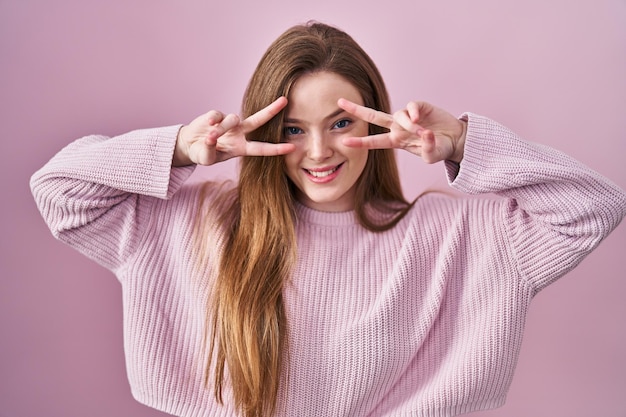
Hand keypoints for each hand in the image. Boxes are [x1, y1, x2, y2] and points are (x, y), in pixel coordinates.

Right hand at [173, 97, 294, 165]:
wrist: (189, 144)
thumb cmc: (203, 153)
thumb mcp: (207, 158)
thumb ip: (210, 150)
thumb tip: (211, 138)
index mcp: (242, 147)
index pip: (262, 148)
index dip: (276, 149)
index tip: (292, 148)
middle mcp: (239, 133)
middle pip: (258, 120)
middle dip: (272, 110)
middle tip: (285, 100)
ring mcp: (228, 123)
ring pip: (232, 119)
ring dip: (221, 129)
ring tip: (210, 138)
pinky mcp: (216, 115)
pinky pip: (217, 115)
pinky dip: (212, 121)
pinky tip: (207, 125)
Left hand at [337, 99, 465, 163]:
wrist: (455, 139)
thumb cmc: (440, 149)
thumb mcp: (432, 156)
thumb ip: (427, 148)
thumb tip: (425, 134)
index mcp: (396, 141)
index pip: (374, 141)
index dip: (360, 142)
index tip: (344, 142)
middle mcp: (398, 127)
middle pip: (373, 117)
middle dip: (357, 110)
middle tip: (339, 102)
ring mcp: (408, 116)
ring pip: (398, 115)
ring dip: (409, 124)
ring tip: (422, 132)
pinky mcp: (420, 107)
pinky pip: (411, 106)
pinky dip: (413, 112)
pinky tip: (420, 118)